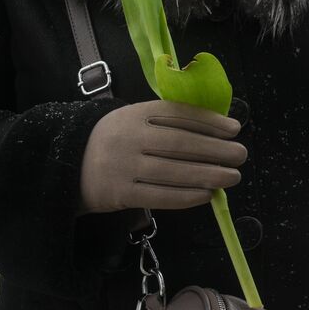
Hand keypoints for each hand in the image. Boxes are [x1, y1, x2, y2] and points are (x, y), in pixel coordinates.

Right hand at [78, 100, 246, 214]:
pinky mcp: (119, 194)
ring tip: (232, 176)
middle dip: (216, 150)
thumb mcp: (134, 119)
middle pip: (181, 144)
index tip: (234, 128)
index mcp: (136, 113)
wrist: (67, 164)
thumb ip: (167, 121)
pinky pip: (160, 196)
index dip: (209, 121)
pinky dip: (187, 196)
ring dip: (208, 175)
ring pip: (174, 171)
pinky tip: (207, 195)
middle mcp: (130, 137)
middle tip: (241, 154)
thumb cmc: (114, 140)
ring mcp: (123, 167)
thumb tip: (216, 130)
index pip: (179, 115)